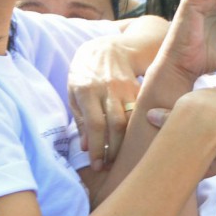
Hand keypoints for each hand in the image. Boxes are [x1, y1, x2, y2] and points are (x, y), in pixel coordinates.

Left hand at [68, 36, 143, 170]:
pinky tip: (134, 141)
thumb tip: (85, 147)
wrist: (107, 50)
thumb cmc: (86, 75)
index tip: (97, 165)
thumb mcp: (74, 93)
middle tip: (111, 165)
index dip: (97, 148)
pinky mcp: (139, 87)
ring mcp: (125, 87)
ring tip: (122, 157)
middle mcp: (107, 88)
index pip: (94, 124)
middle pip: (116, 124)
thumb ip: (80, 120)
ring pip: (131, 119)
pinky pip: (140, 112)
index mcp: (86, 90)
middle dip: (115, 149)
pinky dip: (137, 129)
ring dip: (127, 142)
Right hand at [145, 87, 215, 178]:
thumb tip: (150, 116)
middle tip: (205, 147)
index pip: (215, 106)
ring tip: (206, 159)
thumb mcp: (169, 113)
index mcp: (213, 92)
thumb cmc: (182, 116)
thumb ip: (165, 116)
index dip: (208, 120)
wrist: (202, 121)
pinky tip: (213, 162)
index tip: (198, 132)